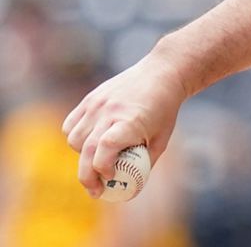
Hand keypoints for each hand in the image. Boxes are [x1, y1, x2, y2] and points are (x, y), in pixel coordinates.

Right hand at [62, 51, 187, 197]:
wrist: (162, 74)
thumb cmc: (164, 110)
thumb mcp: (162, 139)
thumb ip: (145, 163)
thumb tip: (131, 190)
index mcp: (130, 121)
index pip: (105, 148)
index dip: (103, 168)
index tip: (110, 179)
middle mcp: (110, 112)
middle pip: (87, 150)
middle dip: (88, 177)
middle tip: (95, 191)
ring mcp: (97, 104)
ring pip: (75, 139)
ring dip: (82, 155)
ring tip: (99, 158)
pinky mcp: (90, 99)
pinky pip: (70, 125)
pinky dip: (75, 138)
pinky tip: (90, 142)